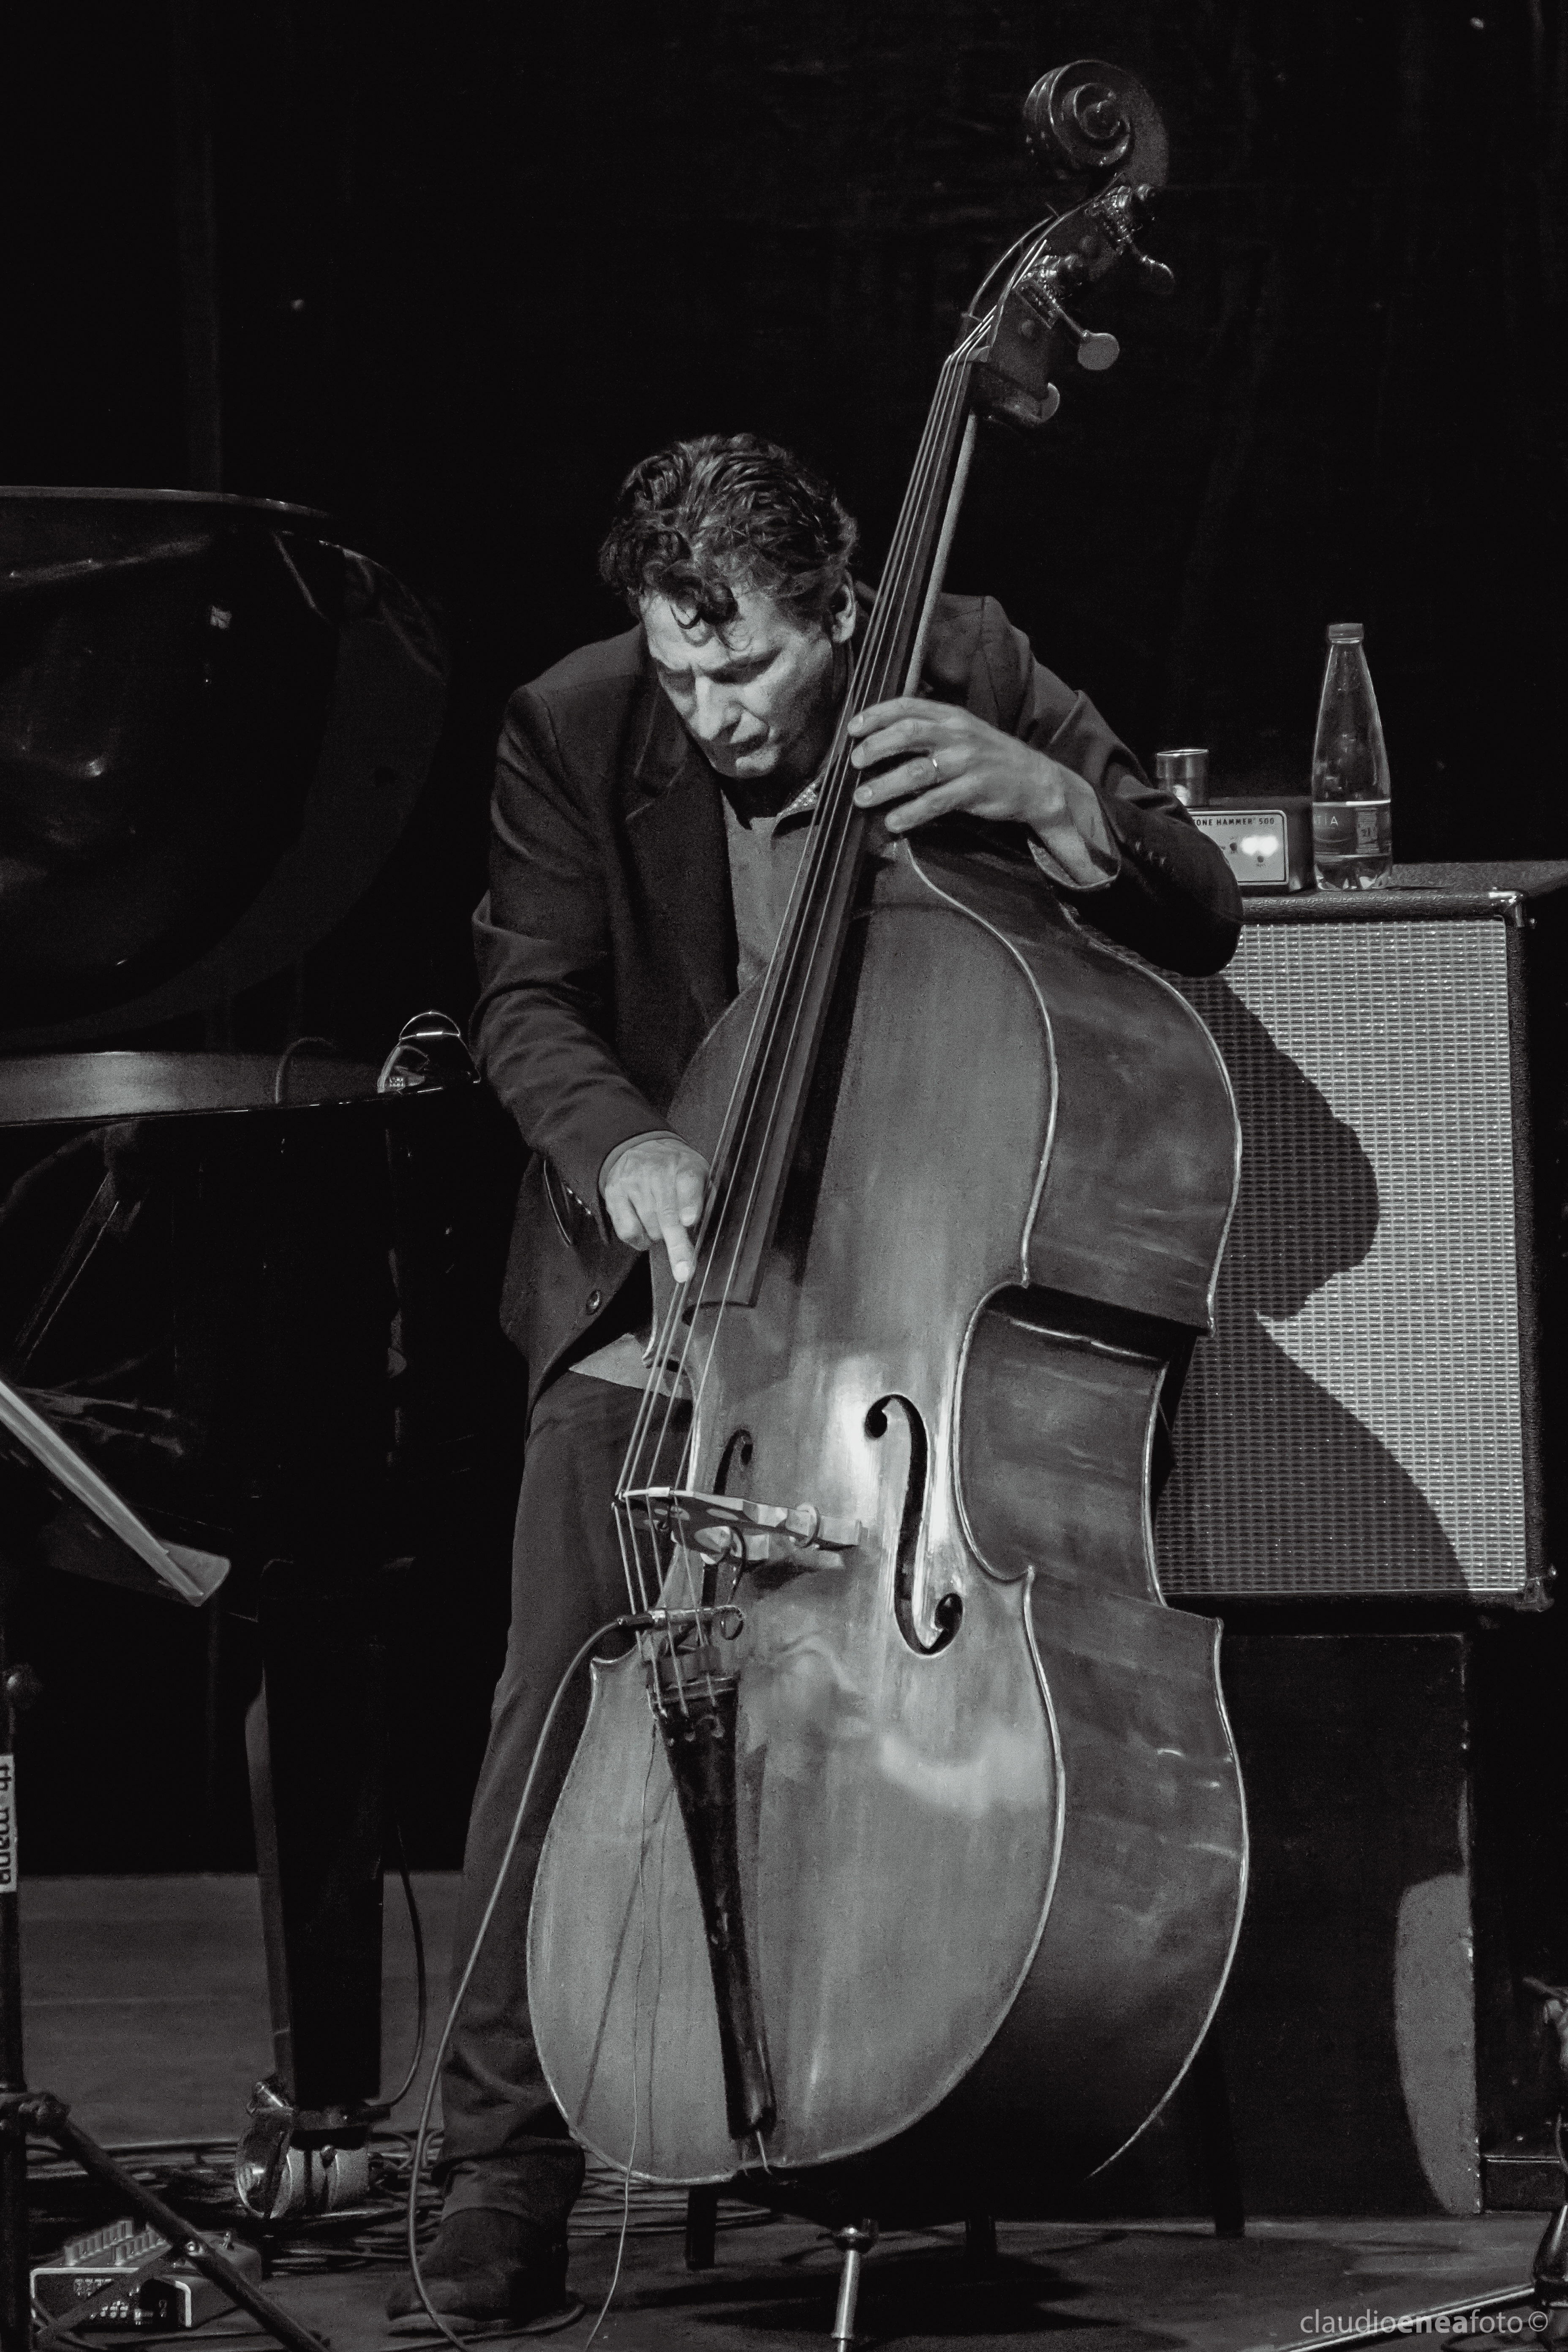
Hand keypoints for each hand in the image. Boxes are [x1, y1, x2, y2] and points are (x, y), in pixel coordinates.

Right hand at [600, 1132, 708, 1282]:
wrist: (641, 1147)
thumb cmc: (675, 1168)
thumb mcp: (700, 1173)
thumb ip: (707, 1197)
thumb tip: (708, 1225)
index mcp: (684, 1167)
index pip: (688, 1184)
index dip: (689, 1203)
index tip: (689, 1220)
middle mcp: (657, 1172)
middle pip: (666, 1214)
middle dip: (677, 1246)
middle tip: (684, 1270)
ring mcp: (633, 1183)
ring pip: (648, 1227)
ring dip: (660, 1236)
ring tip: (663, 1223)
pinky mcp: (614, 1194)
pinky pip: (627, 1231)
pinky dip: (640, 1240)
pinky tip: (646, 1229)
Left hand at [848, 697, 1077, 834]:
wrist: (1035, 780)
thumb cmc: (989, 757)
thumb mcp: (962, 733)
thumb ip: (929, 730)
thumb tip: (881, 739)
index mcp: (951, 716)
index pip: (908, 706)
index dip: (876, 715)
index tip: (852, 729)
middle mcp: (958, 735)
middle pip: (908, 733)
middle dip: (876, 746)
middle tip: (855, 762)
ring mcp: (968, 762)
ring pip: (917, 771)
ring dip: (884, 785)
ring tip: (861, 797)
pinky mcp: (975, 791)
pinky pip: (935, 802)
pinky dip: (910, 813)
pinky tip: (892, 822)